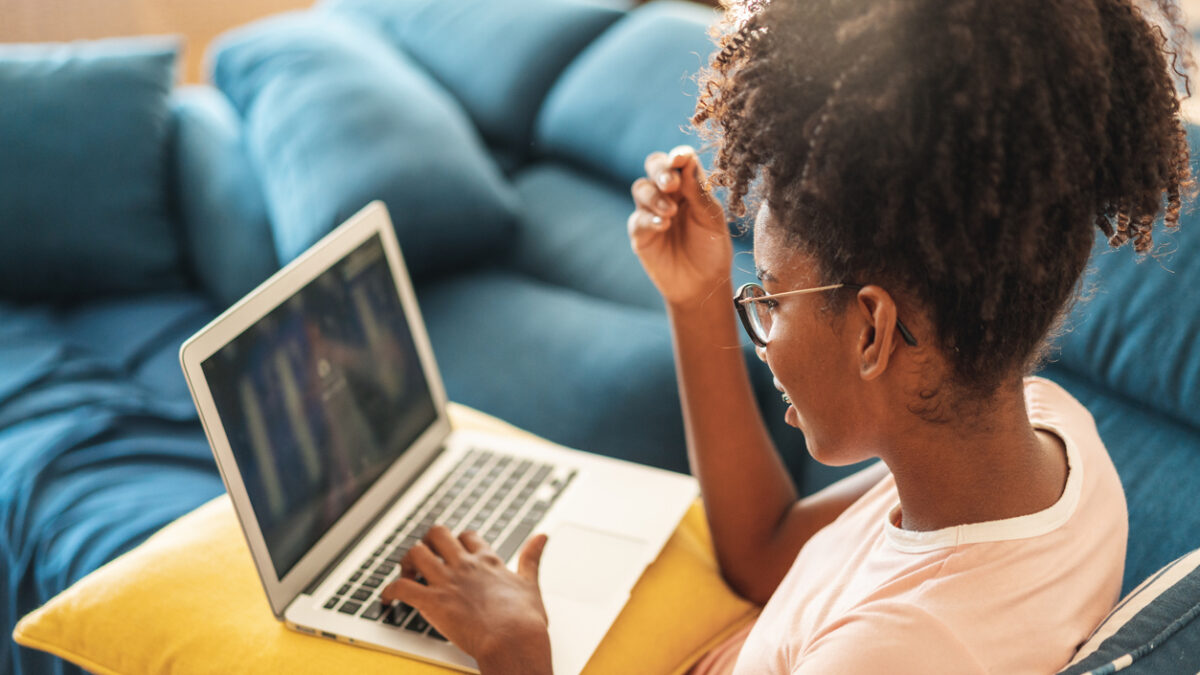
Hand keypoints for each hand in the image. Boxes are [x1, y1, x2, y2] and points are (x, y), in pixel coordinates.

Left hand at [380, 526, 552, 674]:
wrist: (513, 642)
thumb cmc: (525, 620)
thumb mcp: (531, 583)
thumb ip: (532, 558)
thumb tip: (542, 536)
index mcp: (487, 561)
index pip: (467, 536)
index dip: (458, 542)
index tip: (454, 552)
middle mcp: (464, 565)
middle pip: (437, 534)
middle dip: (427, 542)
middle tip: (425, 559)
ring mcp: (447, 582)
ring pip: (415, 552)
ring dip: (406, 562)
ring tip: (406, 574)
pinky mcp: (432, 602)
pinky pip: (401, 587)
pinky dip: (388, 591)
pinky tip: (387, 599)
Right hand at [627, 145, 730, 307]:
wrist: (702, 284)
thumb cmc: (712, 248)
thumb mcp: (712, 219)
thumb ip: (699, 192)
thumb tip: (687, 161)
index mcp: (690, 185)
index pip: (681, 161)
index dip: (678, 156)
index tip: (680, 158)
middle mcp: (669, 193)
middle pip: (654, 165)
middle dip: (660, 170)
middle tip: (670, 184)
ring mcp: (652, 211)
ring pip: (641, 188)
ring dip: (654, 196)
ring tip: (670, 212)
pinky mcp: (640, 232)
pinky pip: (638, 218)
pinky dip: (650, 219)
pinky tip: (663, 226)